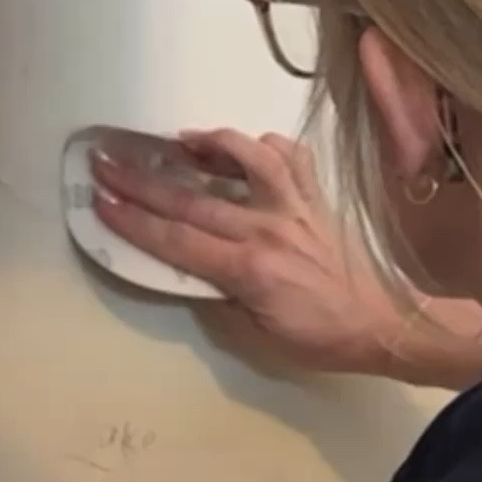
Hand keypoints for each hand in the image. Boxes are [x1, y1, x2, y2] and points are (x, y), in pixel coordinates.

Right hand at [90, 130, 481, 390]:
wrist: (381, 323)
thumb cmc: (318, 339)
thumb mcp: (258, 336)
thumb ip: (218, 300)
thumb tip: (186, 271)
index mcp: (247, 269)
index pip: (176, 239)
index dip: (133, 220)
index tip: (100, 200)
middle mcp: (267, 228)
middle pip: (192, 197)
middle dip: (142, 180)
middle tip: (105, 159)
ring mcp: (294, 206)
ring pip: (245, 158)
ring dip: (206, 144)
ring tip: (175, 142)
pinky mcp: (316, 197)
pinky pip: (289, 156)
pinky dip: (264, 145)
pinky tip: (246, 148)